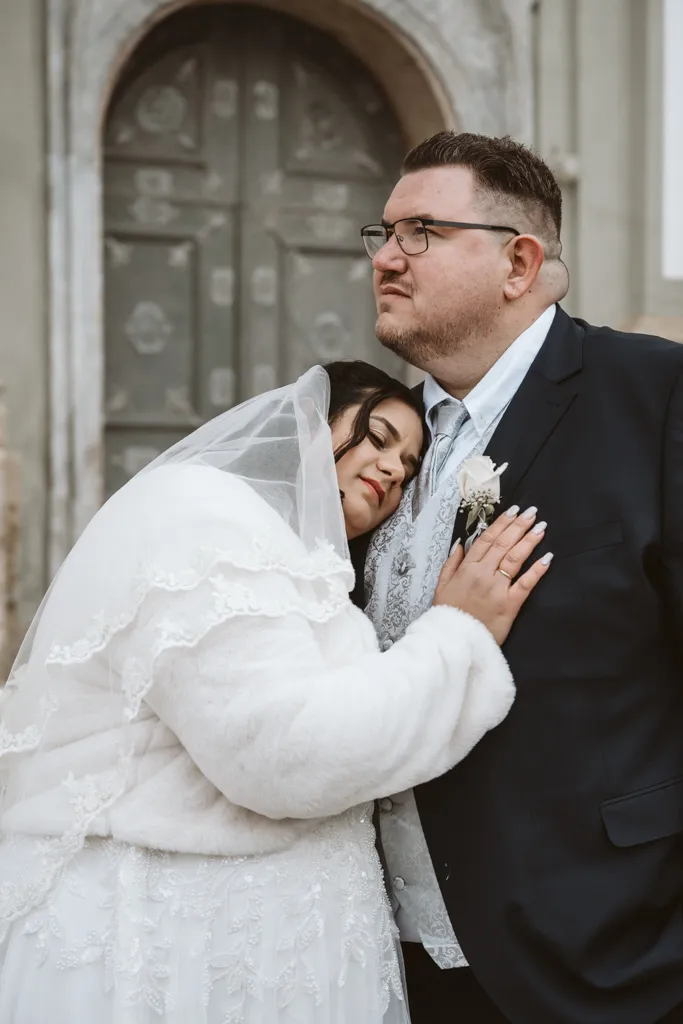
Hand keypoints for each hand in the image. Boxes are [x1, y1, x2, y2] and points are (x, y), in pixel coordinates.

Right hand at [433, 505, 552, 644]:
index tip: (513, 511)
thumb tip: (460, 543)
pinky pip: (526, 583)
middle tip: (532, 512)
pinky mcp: (510, 604)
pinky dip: (537, 569)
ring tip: (541, 527)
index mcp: (467, 567)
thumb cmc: (447, 614)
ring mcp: (498, 588)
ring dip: (529, 541)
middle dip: (519, 526)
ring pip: (515, 558)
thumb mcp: (441, 585)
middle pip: (504, 544)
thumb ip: (451, 563)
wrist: (454, 640)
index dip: (502, 524)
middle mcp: (483, 574)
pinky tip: (547, 558)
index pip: (487, 539)